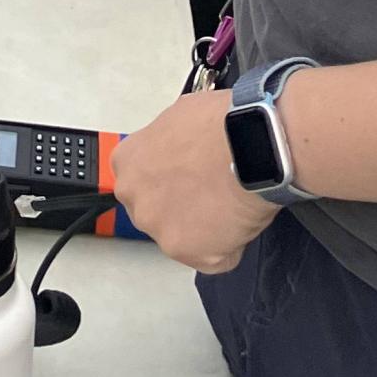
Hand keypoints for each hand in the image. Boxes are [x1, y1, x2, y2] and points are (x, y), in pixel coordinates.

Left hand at [110, 91, 276, 273]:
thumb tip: (181, 150)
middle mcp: (135, 199)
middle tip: (210, 190)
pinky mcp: (188, 252)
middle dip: (182, 207)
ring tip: (229, 202)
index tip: (187, 178)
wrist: (249, 145)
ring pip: (185, 238)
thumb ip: (166, 144)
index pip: (143, 183)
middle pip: (159, 213)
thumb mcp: (178, 117)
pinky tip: (239, 220)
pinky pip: (214, 259)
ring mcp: (159, 229)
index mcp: (127, 163)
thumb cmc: (220, 125)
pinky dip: (230, 246)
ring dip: (205, 228)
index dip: (171, 180)